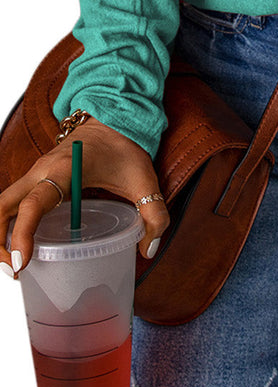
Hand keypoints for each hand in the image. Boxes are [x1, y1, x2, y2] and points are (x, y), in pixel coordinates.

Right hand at [0, 116, 169, 278]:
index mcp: (64, 169)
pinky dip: (9, 225)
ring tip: (18, 264)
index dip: (22, 235)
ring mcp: (35, 174)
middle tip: (16, 270)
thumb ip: (154, 213)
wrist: (113, 117)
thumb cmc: (125, 147)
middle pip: (2, 207)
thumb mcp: (145, 179)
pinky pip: (12, 203)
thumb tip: (147, 250)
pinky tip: (23, 247)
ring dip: (1, 234)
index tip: (21, 264)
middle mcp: (41, 171)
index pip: (33, 204)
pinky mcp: (36, 179)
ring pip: (2, 205)